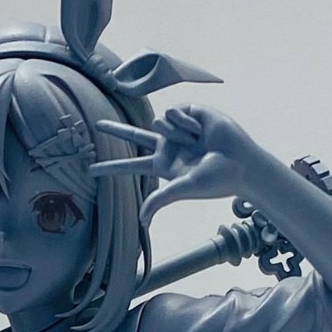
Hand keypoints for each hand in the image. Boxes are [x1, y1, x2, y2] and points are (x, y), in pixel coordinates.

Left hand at [92, 104, 259, 224]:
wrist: (241, 163)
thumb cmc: (216, 180)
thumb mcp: (184, 188)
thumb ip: (159, 200)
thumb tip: (141, 220)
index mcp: (163, 166)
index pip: (131, 166)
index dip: (110, 167)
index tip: (90, 170)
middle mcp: (168, 147)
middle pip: (134, 136)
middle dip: (116, 130)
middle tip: (97, 126)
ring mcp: (178, 129)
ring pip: (159, 122)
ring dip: (177, 133)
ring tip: (197, 143)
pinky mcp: (190, 112)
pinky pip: (175, 111)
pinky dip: (185, 121)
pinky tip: (200, 130)